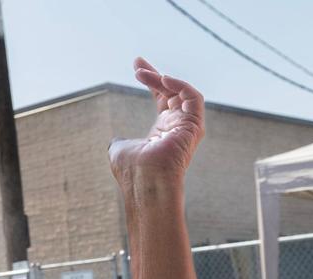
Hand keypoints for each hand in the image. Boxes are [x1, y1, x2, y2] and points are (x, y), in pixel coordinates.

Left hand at [109, 58, 204, 188]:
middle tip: (137, 63)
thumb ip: (121, 139)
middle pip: (171, 90)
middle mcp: (177, 125)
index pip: (161, 97)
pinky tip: (163, 78)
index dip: (151, 80)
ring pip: (181, 91)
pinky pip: (194, 97)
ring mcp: (187, 126)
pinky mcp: (194, 126)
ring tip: (142, 73)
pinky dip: (180, 85)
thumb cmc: (132, 170)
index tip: (137, 66)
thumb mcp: (120, 149)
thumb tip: (117, 139)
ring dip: (162, 79)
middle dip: (154, 74)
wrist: (144, 182)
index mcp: (162, 129)